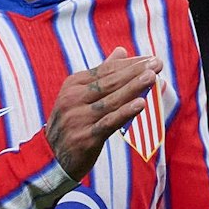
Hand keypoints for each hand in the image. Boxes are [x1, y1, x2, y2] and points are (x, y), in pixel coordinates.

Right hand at [46, 47, 159, 180]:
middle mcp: (73, 99)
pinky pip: (108, 123)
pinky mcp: (85, 138)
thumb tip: (121, 51)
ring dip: (133, 88)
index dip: (129, 64)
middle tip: (157, 63)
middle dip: (135, 72)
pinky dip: (125, 113)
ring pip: (111, 101)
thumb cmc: (72, 123)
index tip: (150, 58)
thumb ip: (101, 74)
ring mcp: (78, 119)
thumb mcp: (80, 95)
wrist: (52, 158)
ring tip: (152, 77)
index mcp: (73, 85)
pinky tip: (140, 104)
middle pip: (109, 83)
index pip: (106, 70)